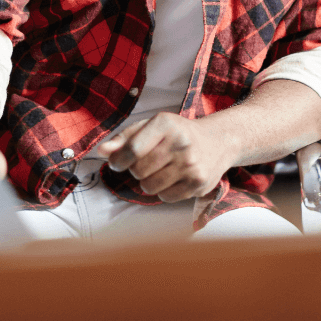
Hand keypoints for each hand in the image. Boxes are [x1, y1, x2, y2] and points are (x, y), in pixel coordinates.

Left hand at [94, 113, 233, 201]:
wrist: (218, 141)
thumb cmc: (177, 133)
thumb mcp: (152, 127)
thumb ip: (125, 138)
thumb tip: (101, 151)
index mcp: (166, 123)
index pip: (132, 149)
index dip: (118, 160)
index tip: (116, 163)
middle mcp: (181, 143)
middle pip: (138, 171)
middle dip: (136, 170)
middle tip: (148, 162)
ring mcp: (191, 164)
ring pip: (149, 187)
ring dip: (148, 182)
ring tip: (161, 170)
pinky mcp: (199, 183)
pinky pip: (165, 198)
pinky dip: (163, 192)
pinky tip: (174, 178)